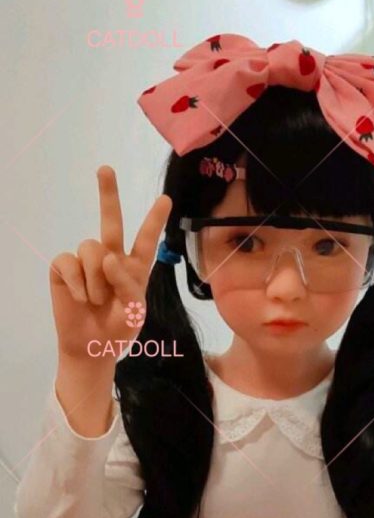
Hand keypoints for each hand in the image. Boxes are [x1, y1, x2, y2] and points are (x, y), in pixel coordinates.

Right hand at [49, 165, 171, 361]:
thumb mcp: (134, 311)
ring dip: (96, 280)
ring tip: (96, 300)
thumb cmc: (118, 330)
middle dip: (108, 194)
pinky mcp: (65, 268)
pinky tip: (80, 298)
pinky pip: (70, 262)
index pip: (146, 241)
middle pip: (111, 222)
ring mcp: (86, 262)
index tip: (165, 199)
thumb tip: (107, 256)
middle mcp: (110, 259)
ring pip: (91, 249)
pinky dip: (77, 282)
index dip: (154, 220)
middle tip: (105, 169)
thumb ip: (127, 283)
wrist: (91, 349)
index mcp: (134, 268)